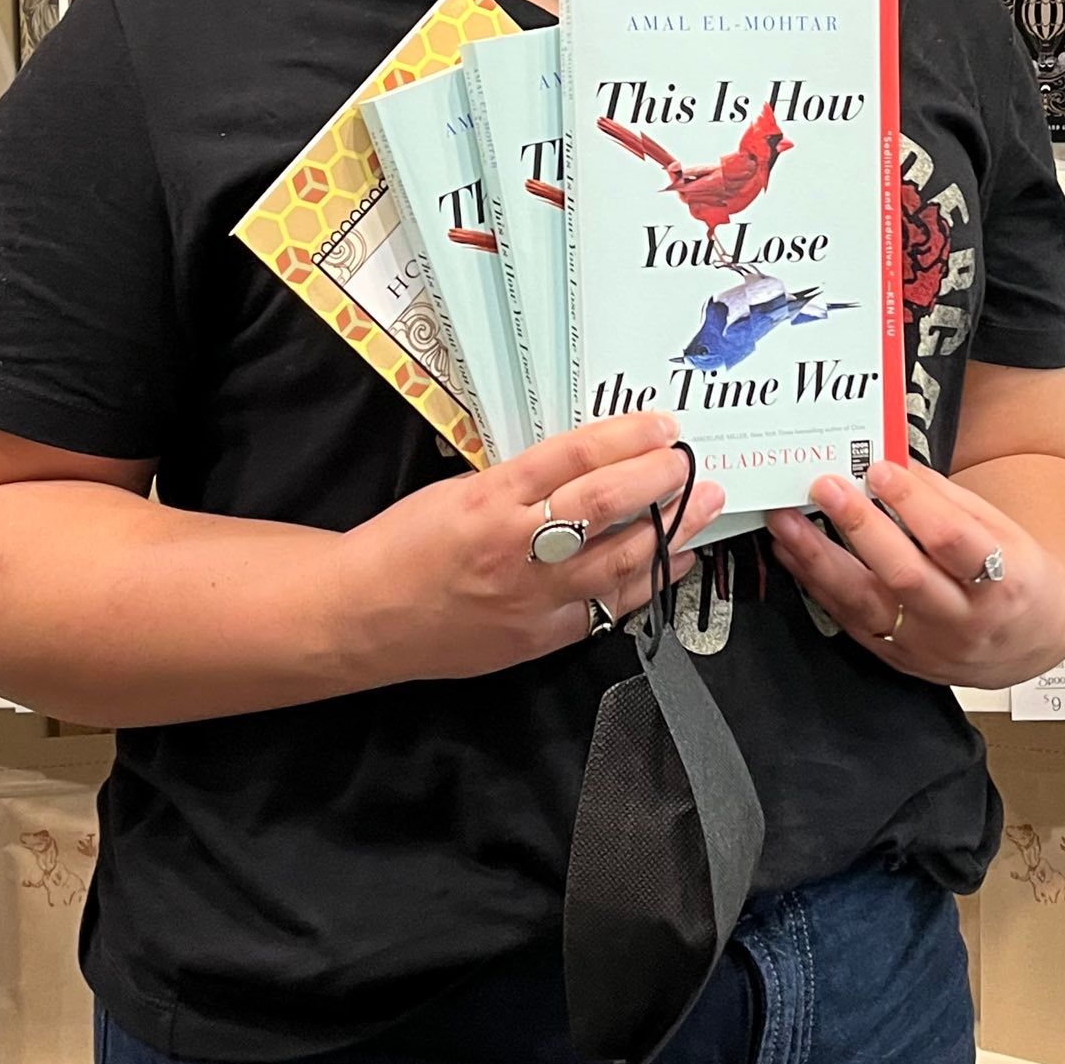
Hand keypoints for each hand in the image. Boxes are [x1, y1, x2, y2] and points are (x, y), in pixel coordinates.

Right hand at [329, 413, 722, 685]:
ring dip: (669, 530)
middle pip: (602, 505)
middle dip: (656, 480)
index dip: (624, 437)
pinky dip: (648, 582)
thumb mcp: (456, 491)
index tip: (661, 425)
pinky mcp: (538, 638)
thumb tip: (587, 462)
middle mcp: (514, 546)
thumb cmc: (403, 544)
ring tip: (704, 505)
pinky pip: (606, 608)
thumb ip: (519, 481)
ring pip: (618, 560)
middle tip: (690, 461)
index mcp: (489, 499)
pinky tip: (675, 560)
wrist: (360, 616)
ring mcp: (530, 597)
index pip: (572, 457)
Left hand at [765, 460, 1064, 690]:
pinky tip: (792, 552)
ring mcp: (927, 646)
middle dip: (859, 526)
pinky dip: (815, 583)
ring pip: (865, 604)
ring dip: (819, 558)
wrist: (1029, 644)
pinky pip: (849, 620)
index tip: (879, 469)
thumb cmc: (1015, 577)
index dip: (914, 504)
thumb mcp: (999, 530)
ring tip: (786, 521)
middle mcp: (963, 621)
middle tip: (824, 486)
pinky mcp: (897, 658)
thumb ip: (944, 499)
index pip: (952, 541)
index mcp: (1004, 582)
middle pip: (904, 575)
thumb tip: (892, 462)